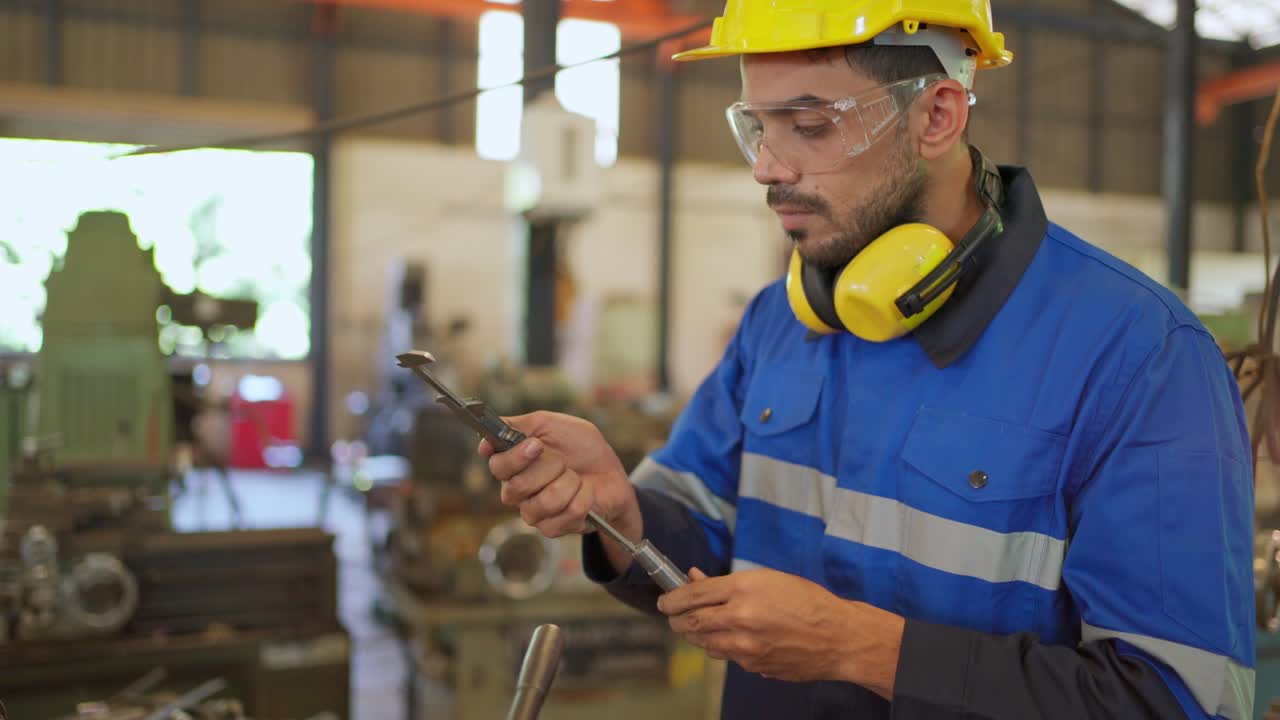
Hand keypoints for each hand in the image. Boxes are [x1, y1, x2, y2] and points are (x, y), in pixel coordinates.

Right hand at [480, 411, 639, 540]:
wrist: (611, 473)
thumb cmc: (581, 448)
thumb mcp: (551, 425)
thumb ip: (519, 426)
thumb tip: (489, 437)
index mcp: (513, 464)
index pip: (497, 466)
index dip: (515, 457)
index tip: (536, 445)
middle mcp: (516, 491)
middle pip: (518, 486)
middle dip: (551, 467)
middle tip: (564, 461)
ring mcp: (533, 512)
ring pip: (544, 502)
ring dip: (570, 483)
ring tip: (576, 478)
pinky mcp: (552, 528)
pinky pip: (568, 513)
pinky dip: (585, 497)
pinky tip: (586, 493)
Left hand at [657, 568, 903, 697]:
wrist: (837, 637)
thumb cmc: (806, 601)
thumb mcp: (766, 579)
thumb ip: (726, 582)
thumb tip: (694, 578)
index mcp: (743, 588)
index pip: (692, 595)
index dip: (672, 598)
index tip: (664, 601)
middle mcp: (740, 617)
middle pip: (690, 622)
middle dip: (676, 619)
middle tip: (674, 616)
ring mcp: (745, 645)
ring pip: (703, 642)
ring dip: (695, 635)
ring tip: (700, 625)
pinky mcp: (751, 664)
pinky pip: (724, 655)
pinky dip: (720, 646)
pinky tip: (729, 638)